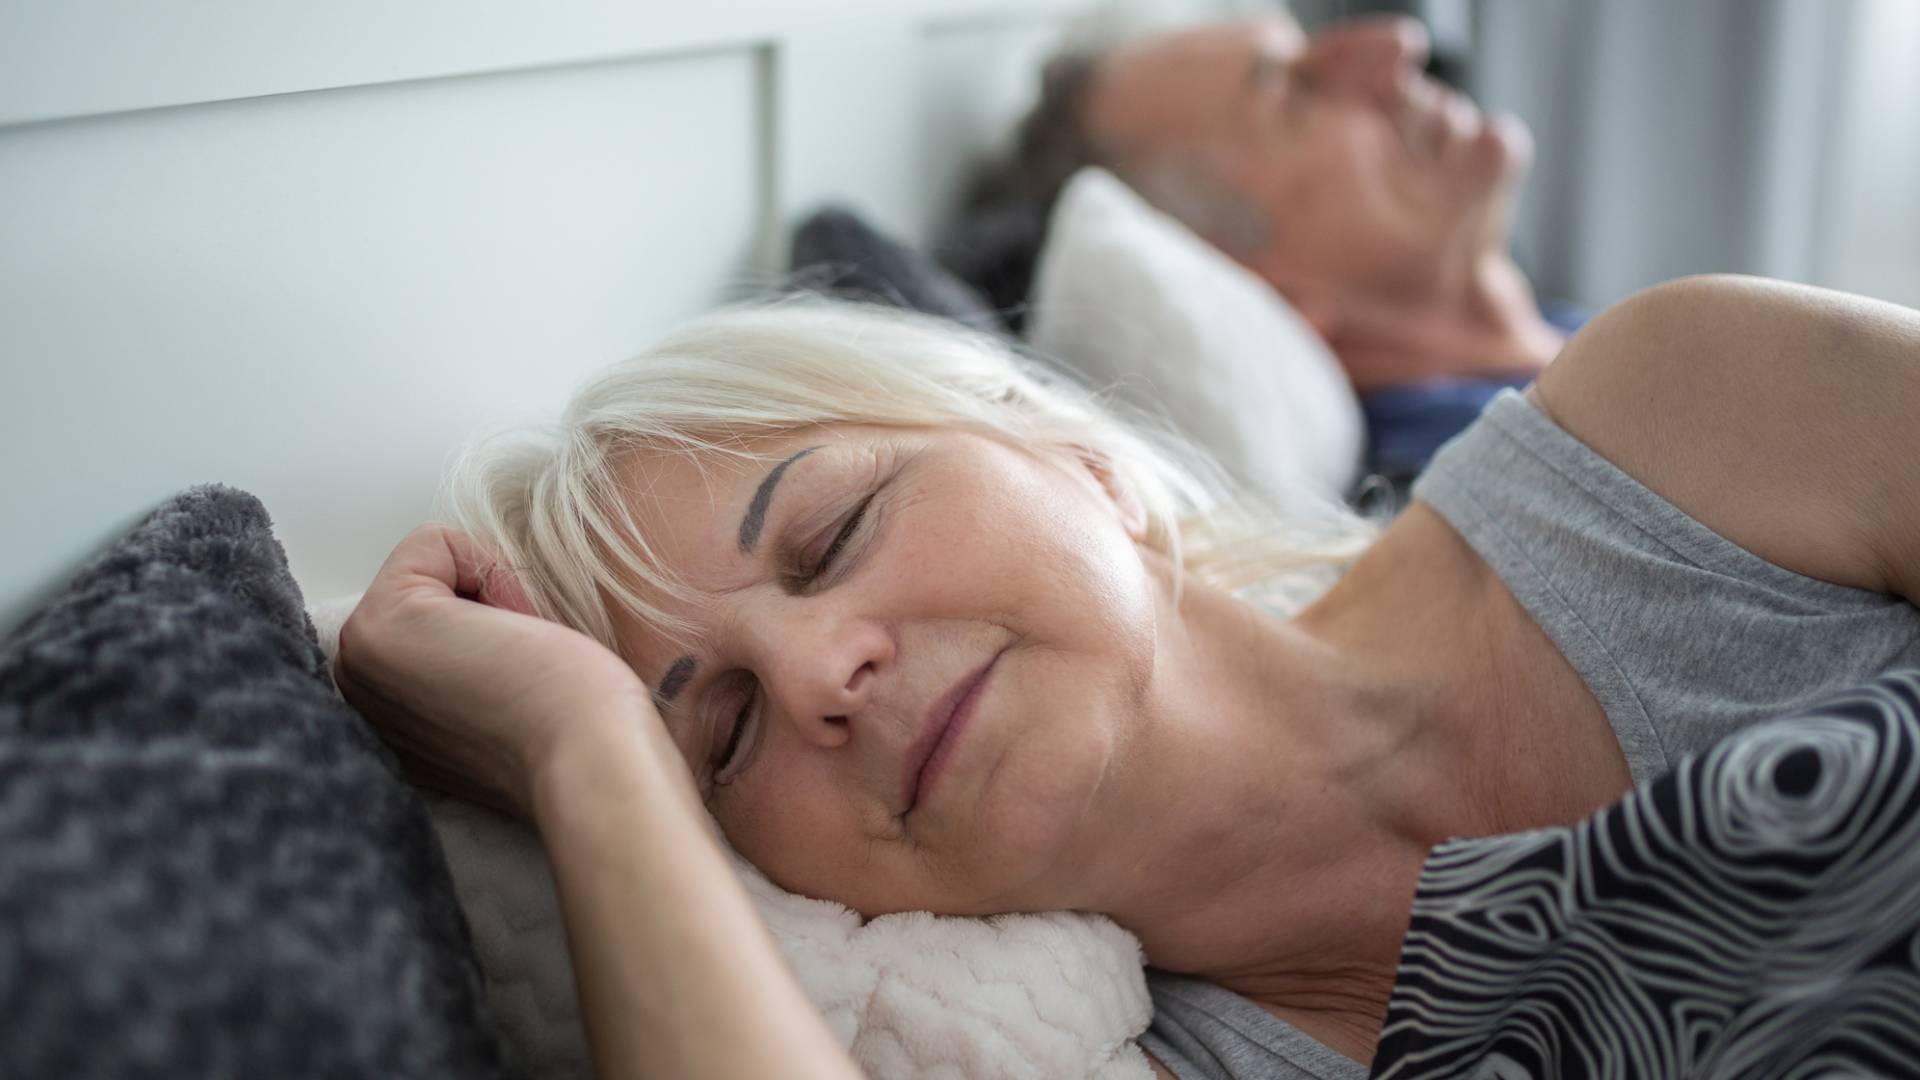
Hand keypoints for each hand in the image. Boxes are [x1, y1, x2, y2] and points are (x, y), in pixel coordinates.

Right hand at [335, 524, 659, 815]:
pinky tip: (515, 633)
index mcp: (386, 718)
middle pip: (426, 583)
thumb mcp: (501, 691)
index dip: (495, 624)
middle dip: (487, 603)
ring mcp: (356, 664)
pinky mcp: (376, 629)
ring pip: (432, 565)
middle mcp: (358, 694)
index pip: (434, 613)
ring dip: (492, 593)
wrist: (593, 758)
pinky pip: (433, 541)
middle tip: (523, 665)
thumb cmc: (580, 726)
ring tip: (519, 656)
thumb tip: (483, 613)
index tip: (522, 680)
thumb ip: (467, 662)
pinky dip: (491, 568)